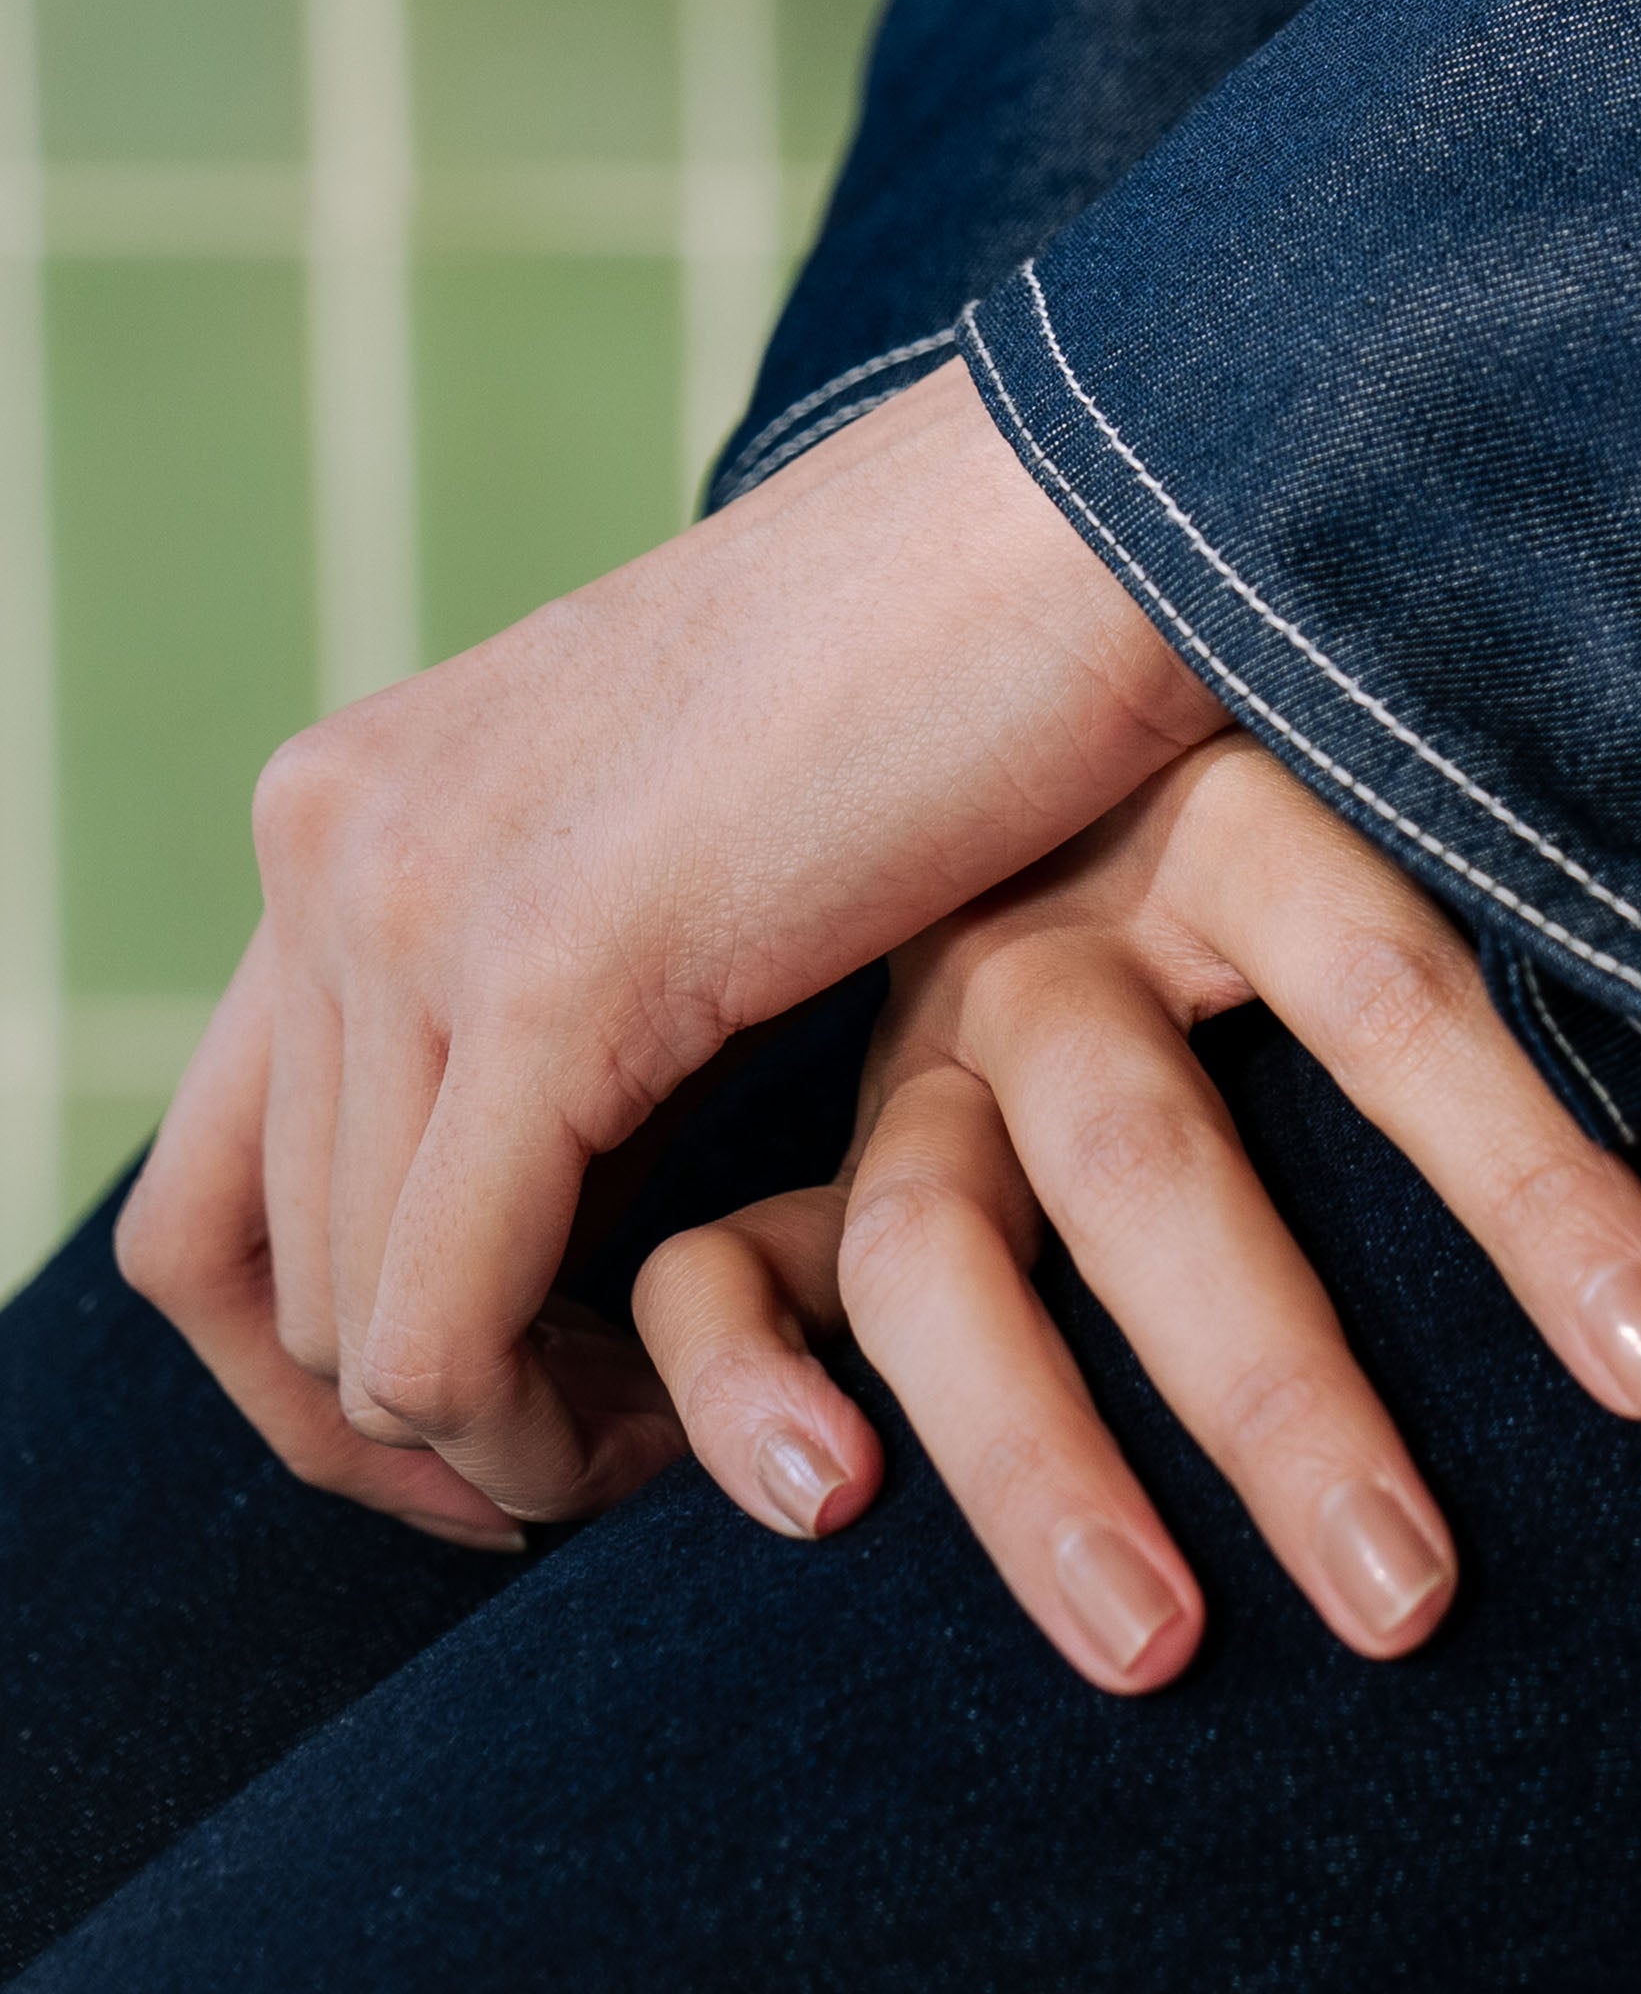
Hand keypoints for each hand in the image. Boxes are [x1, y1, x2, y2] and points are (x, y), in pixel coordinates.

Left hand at [115, 361, 1221, 1539]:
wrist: (1077, 520)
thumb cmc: (951, 681)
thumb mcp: (682, 833)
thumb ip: (553, 972)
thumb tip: (516, 1200)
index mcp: (345, 802)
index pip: (211, 1188)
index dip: (321, 1369)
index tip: (510, 1434)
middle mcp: (327, 838)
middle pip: (251, 1276)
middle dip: (410, 1430)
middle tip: (601, 1473)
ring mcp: (416, 899)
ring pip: (349, 1324)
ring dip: (496, 1442)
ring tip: (668, 1450)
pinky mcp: (548, 975)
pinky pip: (447, 1324)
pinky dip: (535, 1432)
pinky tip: (675, 1430)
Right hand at [630, 734, 1640, 1675]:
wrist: (1046, 647)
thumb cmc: (1325, 780)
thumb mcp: (1410, 783)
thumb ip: (1550, 892)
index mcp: (1235, 811)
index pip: (1397, 996)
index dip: (1533, 1183)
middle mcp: (1056, 921)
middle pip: (1153, 1161)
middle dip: (1282, 1398)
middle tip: (1411, 1604)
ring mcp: (916, 1029)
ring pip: (937, 1245)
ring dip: (1039, 1461)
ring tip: (1161, 1653)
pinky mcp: (809, 1125)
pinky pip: (722, 1257)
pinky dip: (747, 1379)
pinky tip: (825, 1507)